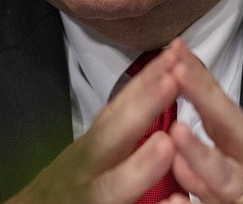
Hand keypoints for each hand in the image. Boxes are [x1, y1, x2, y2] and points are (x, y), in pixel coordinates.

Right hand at [5, 48, 179, 203]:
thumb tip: (159, 89)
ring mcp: (89, 197)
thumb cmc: (70, 188)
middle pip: (110, 136)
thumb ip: (120, 128)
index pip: (118, 108)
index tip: (172, 54)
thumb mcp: (90, 153)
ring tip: (166, 146)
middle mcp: (86, 168)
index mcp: (93, 147)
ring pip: (110, 186)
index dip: (144, 81)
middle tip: (172, 80)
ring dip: (139, 167)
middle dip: (142, 108)